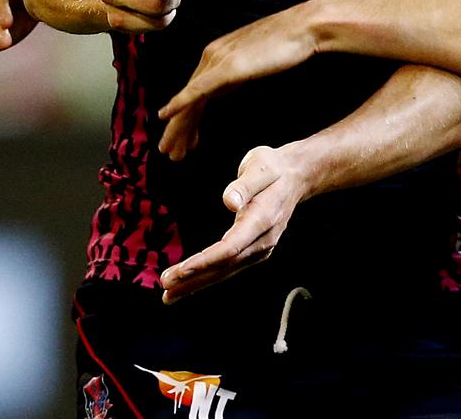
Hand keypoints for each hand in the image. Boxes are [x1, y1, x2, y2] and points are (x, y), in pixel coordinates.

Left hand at [157, 2, 318, 159]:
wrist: (304, 28)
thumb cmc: (289, 43)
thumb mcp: (260, 61)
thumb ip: (244, 70)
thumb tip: (240, 78)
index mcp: (220, 55)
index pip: (197, 92)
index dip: (188, 118)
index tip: (186, 141)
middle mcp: (213, 55)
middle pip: (188, 98)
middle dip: (179, 127)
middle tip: (170, 151)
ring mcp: (217, 60)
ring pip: (189, 99)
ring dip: (177, 126)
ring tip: (169, 150)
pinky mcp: (226, 67)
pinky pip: (197, 90)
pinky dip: (179, 104)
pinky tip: (166, 117)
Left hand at [160, 143, 306, 302]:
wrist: (295, 175)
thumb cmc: (273, 167)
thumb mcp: (260, 165)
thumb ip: (244, 184)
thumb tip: (229, 202)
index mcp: (263, 218)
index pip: (232, 247)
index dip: (206, 260)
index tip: (182, 270)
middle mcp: (263, 239)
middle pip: (226, 265)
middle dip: (195, 278)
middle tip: (165, 286)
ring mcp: (261, 247)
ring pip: (226, 270)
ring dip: (197, 283)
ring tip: (169, 294)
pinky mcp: (255, 249)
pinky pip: (229, 267)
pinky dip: (208, 276)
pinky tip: (189, 284)